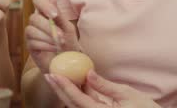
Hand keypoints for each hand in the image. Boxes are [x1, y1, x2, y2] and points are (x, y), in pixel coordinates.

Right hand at [25, 0, 79, 73]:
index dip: (44, 4)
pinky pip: (32, 42)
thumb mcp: (68, 28)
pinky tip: (54, 49)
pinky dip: (45, 45)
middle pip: (33, 18)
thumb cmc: (69, 43)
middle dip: (48, 27)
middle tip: (61, 35)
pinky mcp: (30, 46)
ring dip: (48, 37)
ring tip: (60, 44)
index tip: (54, 15)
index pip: (38, 0)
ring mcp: (31, 34)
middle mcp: (36, 21)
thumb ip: (59, 15)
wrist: (68, 63)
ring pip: (31, 30)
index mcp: (45, 13)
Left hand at [45, 70, 160, 107]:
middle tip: (49, 74)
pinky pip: (85, 104)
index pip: (77, 99)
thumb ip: (105, 86)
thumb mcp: (127, 94)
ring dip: (66, 91)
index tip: (53, 75)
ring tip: (57, 76)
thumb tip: (88, 73)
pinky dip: (78, 94)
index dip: (64, 86)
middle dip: (59, 89)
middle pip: (72, 104)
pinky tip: (74, 82)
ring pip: (76, 105)